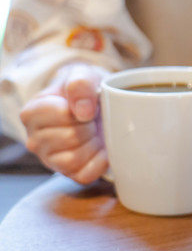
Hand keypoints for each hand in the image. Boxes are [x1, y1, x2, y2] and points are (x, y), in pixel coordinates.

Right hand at [20, 62, 109, 183]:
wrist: (97, 106)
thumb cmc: (86, 91)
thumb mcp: (83, 75)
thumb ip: (80, 84)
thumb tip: (83, 111)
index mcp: (32, 113)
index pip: (63, 114)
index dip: (84, 109)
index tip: (87, 106)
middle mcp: (34, 139)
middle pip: (71, 138)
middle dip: (90, 127)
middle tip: (93, 120)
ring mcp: (49, 160)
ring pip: (75, 159)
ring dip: (94, 144)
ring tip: (95, 132)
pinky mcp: (68, 174)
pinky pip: (86, 175)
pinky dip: (100, 162)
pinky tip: (101, 148)